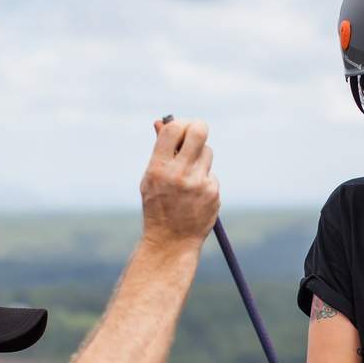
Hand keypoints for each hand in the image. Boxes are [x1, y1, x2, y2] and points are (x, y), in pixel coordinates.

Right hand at [139, 116, 220, 246]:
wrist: (170, 240)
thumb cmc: (158, 206)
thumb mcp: (151, 178)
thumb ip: (160, 151)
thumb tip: (162, 122)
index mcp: (159, 168)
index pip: (174, 129)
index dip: (180, 124)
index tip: (182, 128)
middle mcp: (179, 174)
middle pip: (199, 132)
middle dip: (198, 127)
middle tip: (197, 132)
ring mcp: (198, 183)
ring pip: (207, 152)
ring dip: (200, 157)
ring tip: (189, 176)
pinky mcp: (212, 192)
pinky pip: (211, 174)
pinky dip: (205, 179)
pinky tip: (195, 196)